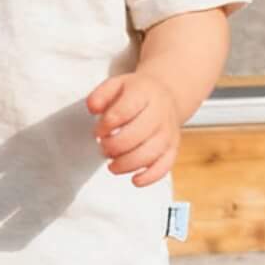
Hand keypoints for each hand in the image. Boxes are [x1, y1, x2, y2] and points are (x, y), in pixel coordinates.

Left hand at [87, 72, 181, 187]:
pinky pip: (164, 166)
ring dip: (126, 164)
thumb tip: (92, 108)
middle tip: (103, 147)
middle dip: (114, 146)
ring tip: (112, 165)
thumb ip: (100, 95)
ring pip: (149, 154)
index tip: (98, 131)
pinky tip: (135, 179)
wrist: (166, 95)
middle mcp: (159, 114)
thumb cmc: (137, 93)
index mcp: (144, 93)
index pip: (124, 111)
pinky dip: (149, 177)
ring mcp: (168, 133)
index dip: (106, 124)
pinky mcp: (172, 148)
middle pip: (136, 135)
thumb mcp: (116, 84)